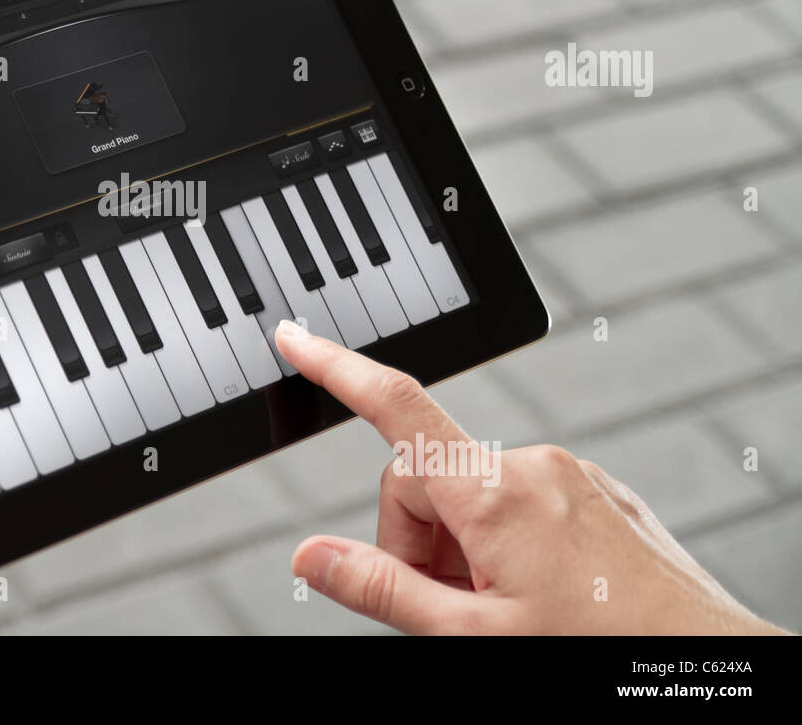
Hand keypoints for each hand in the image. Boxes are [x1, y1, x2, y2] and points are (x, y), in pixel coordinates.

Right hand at [274, 320, 785, 634]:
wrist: (708, 666)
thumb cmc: (601, 654)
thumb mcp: (472, 637)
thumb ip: (382, 591)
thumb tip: (312, 557)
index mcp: (494, 493)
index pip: (395, 408)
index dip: (336, 369)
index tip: (296, 340)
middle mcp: (533, 466)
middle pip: (425, 479)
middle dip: (418, 542)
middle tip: (448, 609)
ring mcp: (570, 478)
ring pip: (473, 496)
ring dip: (463, 551)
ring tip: (499, 612)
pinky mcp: (597, 495)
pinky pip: (522, 502)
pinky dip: (507, 545)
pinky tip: (534, 595)